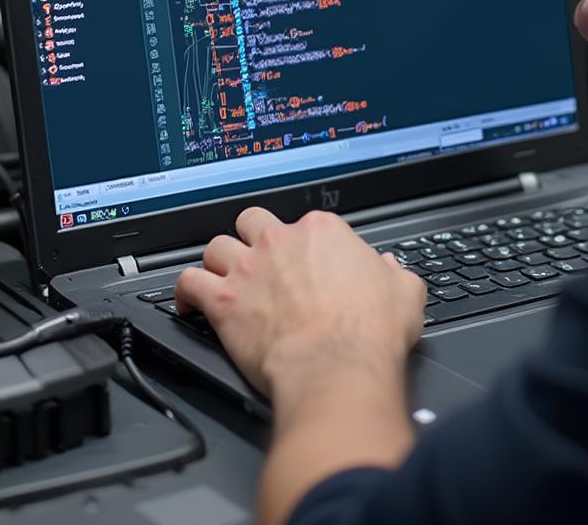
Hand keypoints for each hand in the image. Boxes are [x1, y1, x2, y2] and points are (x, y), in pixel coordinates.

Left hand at [175, 208, 425, 397]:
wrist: (336, 366)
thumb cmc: (367, 333)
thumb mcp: (404, 293)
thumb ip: (395, 274)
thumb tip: (389, 268)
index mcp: (323, 232)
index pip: (304, 223)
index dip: (303, 245)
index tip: (306, 263)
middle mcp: (280, 241)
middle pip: (252, 221)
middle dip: (252, 237)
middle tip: (258, 260)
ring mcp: (248, 269)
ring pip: (216, 246)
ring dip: (218, 262)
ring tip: (223, 277)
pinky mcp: (223, 301)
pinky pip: (188, 282)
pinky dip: (184, 291)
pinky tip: (187, 301)